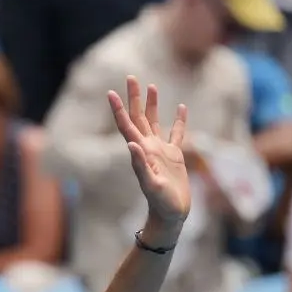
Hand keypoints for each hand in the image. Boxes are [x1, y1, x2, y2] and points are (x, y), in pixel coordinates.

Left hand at [109, 76, 190, 243]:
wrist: (171, 214)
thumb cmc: (160, 203)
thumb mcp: (150, 184)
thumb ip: (140, 165)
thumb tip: (131, 144)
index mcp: (140, 152)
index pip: (126, 125)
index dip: (118, 109)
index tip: (110, 92)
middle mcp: (147, 147)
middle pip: (138, 117)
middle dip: (134, 98)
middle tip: (130, 77)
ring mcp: (161, 151)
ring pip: (154, 122)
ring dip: (152, 104)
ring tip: (151, 86)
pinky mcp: (175, 156)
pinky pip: (177, 134)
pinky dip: (179, 120)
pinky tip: (181, 107)